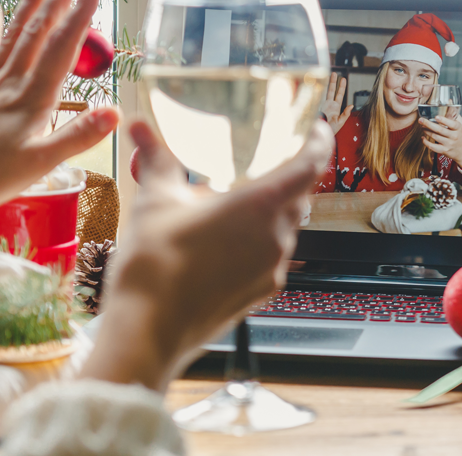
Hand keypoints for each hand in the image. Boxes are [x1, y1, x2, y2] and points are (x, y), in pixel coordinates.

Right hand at [80, 119, 333, 390]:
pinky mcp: (260, 292)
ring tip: (233, 201)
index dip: (319, 142)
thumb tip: (142, 129)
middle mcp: (276, 238)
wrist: (147, 331)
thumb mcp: (154, 201)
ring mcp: (271, 269)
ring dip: (269, 211)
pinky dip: (258, 240)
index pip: (310, 164)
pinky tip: (224, 239)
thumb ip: (156, 159)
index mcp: (260, 207)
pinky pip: (270, 255)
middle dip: (287, 176)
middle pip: (299, 196)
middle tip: (264, 161)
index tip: (317, 129)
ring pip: (285, 228)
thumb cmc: (154, 269)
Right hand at [319, 72, 352, 134]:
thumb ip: (346, 114)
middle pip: (332, 90)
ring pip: (324, 92)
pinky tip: (318, 83)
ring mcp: (322, 105)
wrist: (320, 134)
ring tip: (328, 75)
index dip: (341, 87)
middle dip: (334, 82)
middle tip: (335, 73)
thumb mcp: (340, 122)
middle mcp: (329, 105)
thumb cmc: (330, 130)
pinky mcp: (316, 106)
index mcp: (335, 107)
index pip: (339, 95)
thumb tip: (352, 105)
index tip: (343, 79)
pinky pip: (317, 96)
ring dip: (327, 84)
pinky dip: (318, 90)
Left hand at [419, 112, 461, 170]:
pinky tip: (423, 138)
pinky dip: (426, 142)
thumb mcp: (460, 123)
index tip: (436, 117)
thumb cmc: (460, 134)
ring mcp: (449, 144)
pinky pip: (433, 147)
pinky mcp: (444, 150)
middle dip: (429, 124)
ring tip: (422, 126)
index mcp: (458, 128)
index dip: (444, 120)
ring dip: (426, 131)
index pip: (452, 124)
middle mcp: (454, 136)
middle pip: (440, 130)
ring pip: (435, 137)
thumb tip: (449, 100)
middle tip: (421, 120)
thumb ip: (454, 113)